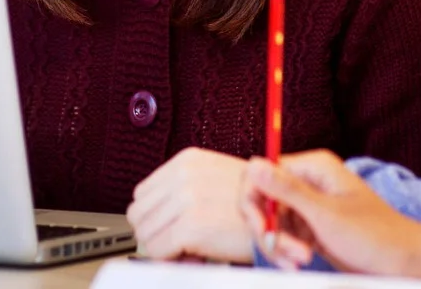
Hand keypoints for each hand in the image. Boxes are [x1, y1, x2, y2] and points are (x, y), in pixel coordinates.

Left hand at [127, 147, 251, 262]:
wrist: (282, 217)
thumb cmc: (254, 203)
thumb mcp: (215, 178)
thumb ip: (184, 188)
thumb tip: (154, 213)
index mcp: (187, 160)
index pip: (143, 193)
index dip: (157, 216)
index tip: (174, 226)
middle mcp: (184, 175)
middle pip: (139, 213)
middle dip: (156, 232)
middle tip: (180, 241)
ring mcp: (186, 199)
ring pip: (145, 234)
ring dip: (165, 247)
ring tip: (191, 247)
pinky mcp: (190, 226)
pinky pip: (158, 251)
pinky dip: (172, 259)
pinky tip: (196, 255)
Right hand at [238, 149, 420, 275]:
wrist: (404, 261)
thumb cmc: (374, 235)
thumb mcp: (324, 214)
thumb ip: (286, 190)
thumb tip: (253, 165)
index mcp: (313, 167)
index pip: (261, 174)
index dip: (253, 201)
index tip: (258, 225)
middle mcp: (308, 182)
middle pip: (262, 201)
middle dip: (269, 230)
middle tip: (285, 251)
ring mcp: (309, 206)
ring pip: (271, 223)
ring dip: (279, 245)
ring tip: (301, 260)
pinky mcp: (311, 228)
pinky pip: (284, 237)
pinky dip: (286, 252)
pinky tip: (299, 262)